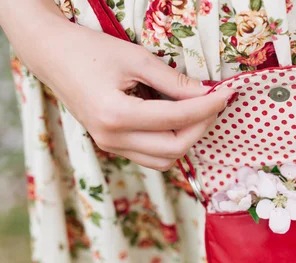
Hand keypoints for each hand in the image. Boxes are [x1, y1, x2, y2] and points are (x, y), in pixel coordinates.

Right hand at [5, 4, 234, 170]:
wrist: (52, 56)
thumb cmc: (91, 51)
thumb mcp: (137, 58)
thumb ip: (174, 81)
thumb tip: (206, 95)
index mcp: (116, 115)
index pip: (177, 119)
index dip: (207, 108)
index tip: (225, 95)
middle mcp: (112, 138)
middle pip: (174, 148)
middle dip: (201, 127)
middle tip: (213, 104)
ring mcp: (110, 146)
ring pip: (164, 160)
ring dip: (187, 139)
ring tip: (196, 113)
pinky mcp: (112, 146)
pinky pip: (150, 157)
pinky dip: (170, 143)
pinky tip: (177, 120)